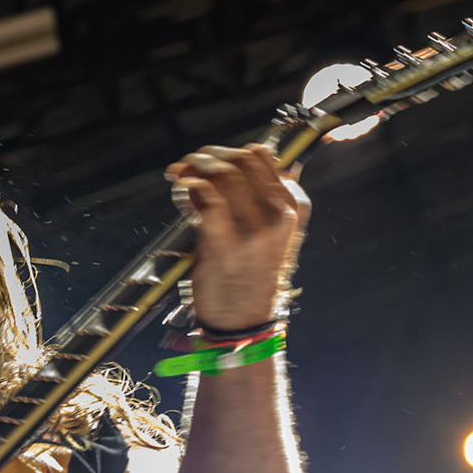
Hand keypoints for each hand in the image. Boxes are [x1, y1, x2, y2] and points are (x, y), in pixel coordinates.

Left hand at [164, 145, 310, 330]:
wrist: (242, 321)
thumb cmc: (246, 274)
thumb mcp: (264, 232)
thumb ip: (250, 197)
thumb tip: (218, 162)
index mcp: (293, 206)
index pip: (262, 158)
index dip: (229, 151)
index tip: (206, 157)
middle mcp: (279, 215)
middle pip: (241, 161)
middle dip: (208, 155)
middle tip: (187, 164)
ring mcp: (255, 231)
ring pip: (224, 174)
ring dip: (195, 166)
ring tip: (179, 173)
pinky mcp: (227, 245)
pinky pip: (208, 197)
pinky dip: (190, 185)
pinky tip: (181, 186)